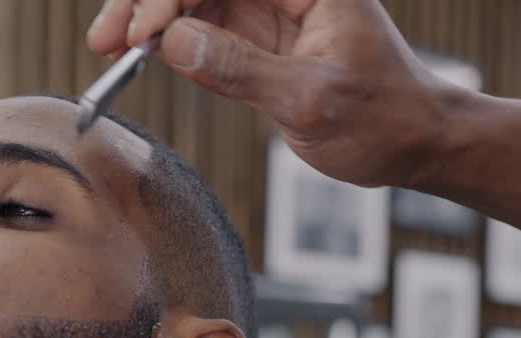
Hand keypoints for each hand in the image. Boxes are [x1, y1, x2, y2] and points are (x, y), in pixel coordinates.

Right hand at [86, 0, 472, 188]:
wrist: (414, 141)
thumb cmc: (385, 117)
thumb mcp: (312, 100)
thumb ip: (242, 70)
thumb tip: (175, 43)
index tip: (142, 34)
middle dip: (147, 0)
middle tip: (107, 40)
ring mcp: (268, 8)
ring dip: (148, 18)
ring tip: (111, 52)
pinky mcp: (257, 37)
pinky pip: (200, 25)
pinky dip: (166, 38)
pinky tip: (139, 55)